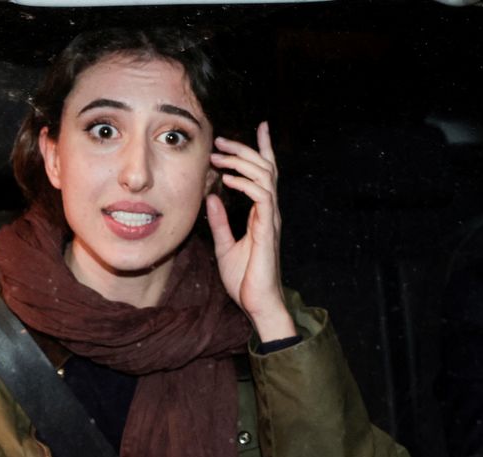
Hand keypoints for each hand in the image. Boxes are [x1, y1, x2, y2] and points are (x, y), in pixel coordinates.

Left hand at [206, 121, 295, 341]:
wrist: (256, 304)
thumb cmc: (245, 280)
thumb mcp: (224, 246)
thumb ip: (220, 222)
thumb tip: (211, 198)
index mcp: (262, 214)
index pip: (265, 175)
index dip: (262, 150)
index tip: (260, 127)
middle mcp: (269, 213)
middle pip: (265, 168)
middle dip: (244, 149)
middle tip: (220, 139)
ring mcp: (271, 220)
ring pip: (264, 177)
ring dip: (241, 162)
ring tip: (219, 156)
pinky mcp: (267, 230)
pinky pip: (262, 197)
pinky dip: (245, 183)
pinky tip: (228, 179)